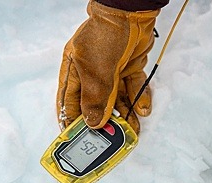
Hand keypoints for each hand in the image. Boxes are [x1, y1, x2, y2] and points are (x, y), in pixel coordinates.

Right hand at [56, 1, 159, 133]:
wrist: (131, 14)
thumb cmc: (104, 35)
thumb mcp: (95, 72)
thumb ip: (95, 99)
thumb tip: (92, 123)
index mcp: (74, 72)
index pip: (69, 103)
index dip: (71, 122)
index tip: (76, 139)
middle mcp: (91, 73)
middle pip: (95, 104)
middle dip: (104, 122)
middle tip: (110, 139)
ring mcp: (110, 71)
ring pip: (116, 99)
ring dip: (124, 114)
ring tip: (131, 130)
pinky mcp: (128, 67)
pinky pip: (132, 88)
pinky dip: (138, 99)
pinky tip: (142, 109)